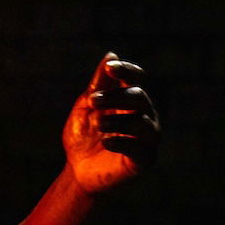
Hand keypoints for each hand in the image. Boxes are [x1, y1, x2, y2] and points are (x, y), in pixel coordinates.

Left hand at [63, 52, 159, 195]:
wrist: (77, 170)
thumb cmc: (83, 136)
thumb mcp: (86, 107)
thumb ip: (98, 84)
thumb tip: (111, 54)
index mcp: (130, 100)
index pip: (136, 78)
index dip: (126, 70)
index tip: (110, 68)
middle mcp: (144, 115)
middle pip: (138, 97)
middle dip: (115, 97)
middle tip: (92, 101)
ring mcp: (147, 138)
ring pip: (141, 122)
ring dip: (117, 120)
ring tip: (96, 124)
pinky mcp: (144, 159)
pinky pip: (140, 148)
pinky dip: (122, 142)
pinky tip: (106, 142)